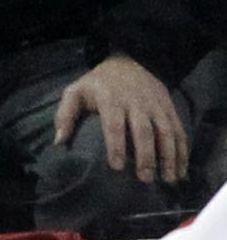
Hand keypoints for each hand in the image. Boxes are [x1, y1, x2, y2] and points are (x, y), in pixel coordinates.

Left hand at [54, 52, 189, 186]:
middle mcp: (137, 102)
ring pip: (166, 131)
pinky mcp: (168, 107)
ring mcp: (156, 105)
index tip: (116, 167)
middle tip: (145, 179)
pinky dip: (182, 149)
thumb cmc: (97, 83)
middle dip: (146, 155)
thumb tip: (58, 142)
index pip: (114, 124)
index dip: (116, 145)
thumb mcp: (75, 92)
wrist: (129, 61)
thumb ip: (65, 115)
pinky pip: (178, 129)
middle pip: (144, 131)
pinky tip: (181, 168)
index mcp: (111, 99)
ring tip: (169, 178)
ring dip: (169, 155)